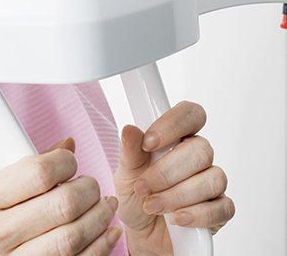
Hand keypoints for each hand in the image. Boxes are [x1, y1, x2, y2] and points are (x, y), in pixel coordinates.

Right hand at [0, 138, 122, 254]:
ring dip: (99, 218)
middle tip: (91, 185)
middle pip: (61, 206)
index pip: (37, 173)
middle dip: (88, 190)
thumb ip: (21, 172)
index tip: (70, 162)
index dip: (64, 163)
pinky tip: (106, 235)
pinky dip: (99, 249)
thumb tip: (66, 146)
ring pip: (72, 239)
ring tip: (104, 206)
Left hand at [113, 101, 234, 254]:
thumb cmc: (136, 196)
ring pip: (212, 179)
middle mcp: (198, 156)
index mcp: (176, 137)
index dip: (173, 124)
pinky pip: (221, 208)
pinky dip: (197, 214)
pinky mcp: (220, 211)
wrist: (142, 234)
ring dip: (177, 195)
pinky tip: (177, 219)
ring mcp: (212, 183)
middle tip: (143, 187)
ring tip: (152, 206)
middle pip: (201, 150)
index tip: (148, 142)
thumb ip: (130, 151)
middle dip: (167, 171)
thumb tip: (129, 130)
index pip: (190, 114)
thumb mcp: (126, 173)